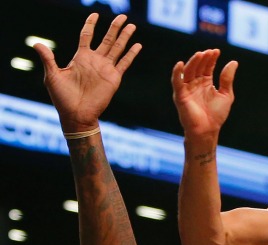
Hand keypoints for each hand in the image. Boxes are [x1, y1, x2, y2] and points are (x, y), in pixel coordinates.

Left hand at [33, 13, 141, 132]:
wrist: (76, 114)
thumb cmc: (62, 98)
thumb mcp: (52, 76)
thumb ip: (48, 59)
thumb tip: (37, 44)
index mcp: (81, 57)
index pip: (87, 36)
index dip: (91, 24)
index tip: (95, 14)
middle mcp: (95, 60)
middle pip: (107, 39)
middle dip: (114, 27)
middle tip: (122, 16)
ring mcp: (106, 68)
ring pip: (117, 48)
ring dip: (125, 36)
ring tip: (132, 25)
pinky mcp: (114, 78)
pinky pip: (124, 63)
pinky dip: (131, 54)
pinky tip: (138, 45)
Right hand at [171, 49, 237, 137]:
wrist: (208, 130)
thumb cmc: (216, 115)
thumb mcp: (226, 94)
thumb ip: (227, 79)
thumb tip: (234, 62)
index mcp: (206, 83)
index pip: (207, 67)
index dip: (211, 59)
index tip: (217, 51)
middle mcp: (195, 84)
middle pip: (198, 67)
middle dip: (203, 59)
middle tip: (210, 52)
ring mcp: (187, 89)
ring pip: (188, 71)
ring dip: (193, 62)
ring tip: (201, 54)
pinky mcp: (180, 95)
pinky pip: (176, 82)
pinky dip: (177, 73)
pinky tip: (180, 64)